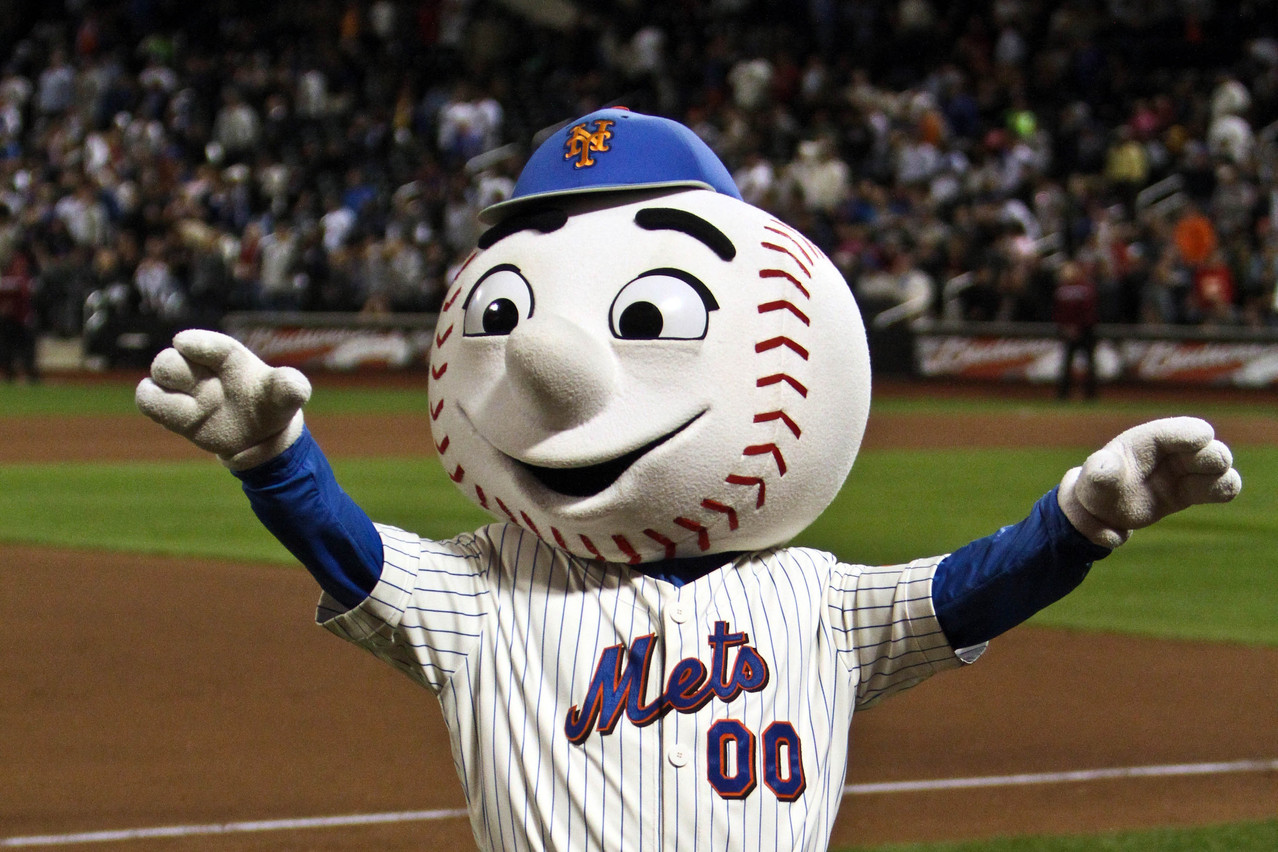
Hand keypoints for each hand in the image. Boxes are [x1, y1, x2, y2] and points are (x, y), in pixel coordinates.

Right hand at [136, 329, 311, 469]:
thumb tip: (296, 387)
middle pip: (172, 359)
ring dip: (165, 392)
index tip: (182, 342)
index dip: (198, 343)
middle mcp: (204, 369)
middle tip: (199, 392)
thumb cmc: (271, 405)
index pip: (214, 346)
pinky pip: (148, 401)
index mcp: (232, 358)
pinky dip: (155, 405)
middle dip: (177, 371)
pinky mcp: (173, 409)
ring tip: (190, 408)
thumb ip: (291, 387)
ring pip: (158, 376)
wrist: (258, 434)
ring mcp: (187, 388)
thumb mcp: (287, 397)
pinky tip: (178, 415)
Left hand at [1057, 417, 1241, 547]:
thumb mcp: (1095, 480)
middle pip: (1200, 447)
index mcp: (1142, 442)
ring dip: (1221, 475)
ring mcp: (1182, 470)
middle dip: (1210, 455)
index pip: (1167, 432)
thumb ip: (1102, 473)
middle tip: (1213, 464)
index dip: (1186, 432)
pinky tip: (1220, 492)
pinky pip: (1218, 486)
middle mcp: (1167, 452)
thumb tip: (1108, 466)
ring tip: (1218, 485)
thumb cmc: (1097, 488)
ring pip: (1215, 466)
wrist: (1103, 511)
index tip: (1205, 435)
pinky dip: (1224, 489)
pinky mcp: (1191, 490)